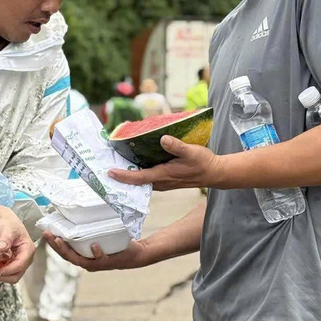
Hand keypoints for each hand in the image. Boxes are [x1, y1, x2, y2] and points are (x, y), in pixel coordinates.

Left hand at [0, 205, 34, 282]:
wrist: (2, 221)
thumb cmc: (7, 223)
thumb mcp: (7, 228)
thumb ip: (5, 239)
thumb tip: (0, 248)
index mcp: (28, 249)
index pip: (20, 265)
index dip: (7, 270)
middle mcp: (26, 258)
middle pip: (17, 275)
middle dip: (3, 275)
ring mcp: (19, 261)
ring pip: (11, 276)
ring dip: (0, 274)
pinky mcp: (12, 263)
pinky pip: (6, 272)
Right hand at [44, 232, 150, 271]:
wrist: (136, 254)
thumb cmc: (116, 244)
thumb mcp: (100, 236)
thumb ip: (90, 229)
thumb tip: (81, 210)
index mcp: (84, 257)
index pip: (64, 252)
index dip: (53, 244)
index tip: (45, 232)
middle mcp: (89, 263)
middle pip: (68, 256)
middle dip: (56, 246)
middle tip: (47, 234)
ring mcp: (99, 263)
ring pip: (80, 260)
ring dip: (69, 250)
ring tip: (61, 239)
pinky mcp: (110, 262)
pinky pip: (102, 258)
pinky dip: (96, 253)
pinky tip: (93, 246)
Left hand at [108, 137, 222, 191]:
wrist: (214, 173)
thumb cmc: (203, 162)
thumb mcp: (191, 152)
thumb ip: (177, 146)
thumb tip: (163, 138)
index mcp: (164, 175)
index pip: (139, 178)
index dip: (124, 176)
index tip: (110, 172)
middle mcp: (161, 181)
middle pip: (136, 181)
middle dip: (121, 176)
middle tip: (105, 167)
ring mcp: (163, 181)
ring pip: (141, 180)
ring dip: (128, 174)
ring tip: (115, 164)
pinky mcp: (166, 178)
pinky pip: (148, 177)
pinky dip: (138, 172)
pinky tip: (134, 163)